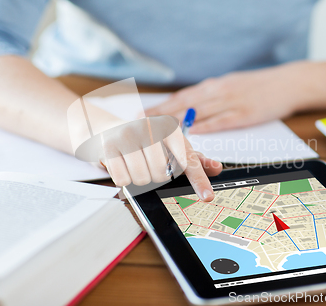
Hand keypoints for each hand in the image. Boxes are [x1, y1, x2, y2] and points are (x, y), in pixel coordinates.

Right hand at [99, 117, 221, 200]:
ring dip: (140, 179)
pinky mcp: (109, 146)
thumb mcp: (173, 146)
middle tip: (150, 165)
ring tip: (137, 164)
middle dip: (156, 177)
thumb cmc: (148, 141)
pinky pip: (122, 179)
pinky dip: (124, 178)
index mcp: (170, 129)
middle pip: (162, 175)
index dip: (199, 181)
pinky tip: (123, 164)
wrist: (112, 130)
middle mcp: (150, 129)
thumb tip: (216, 168)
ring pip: (142, 179)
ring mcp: (128, 136)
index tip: (207, 196)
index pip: (188, 161)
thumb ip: (194, 160)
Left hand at [145, 62, 315, 132]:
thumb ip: (211, 94)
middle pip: (185, 104)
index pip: (183, 96)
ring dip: (177, 122)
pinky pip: (222, 121)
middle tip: (141, 123)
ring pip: (199, 113)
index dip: (162, 105)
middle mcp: (219, 91)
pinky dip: (205, 127)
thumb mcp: (232, 84)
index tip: (144, 113)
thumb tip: (191, 104)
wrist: (289, 82)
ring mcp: (232, 102)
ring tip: (158, 131)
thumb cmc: (259, 86)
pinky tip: (193, 133)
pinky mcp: (245, 114)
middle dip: (161, 114)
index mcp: (215, 85)